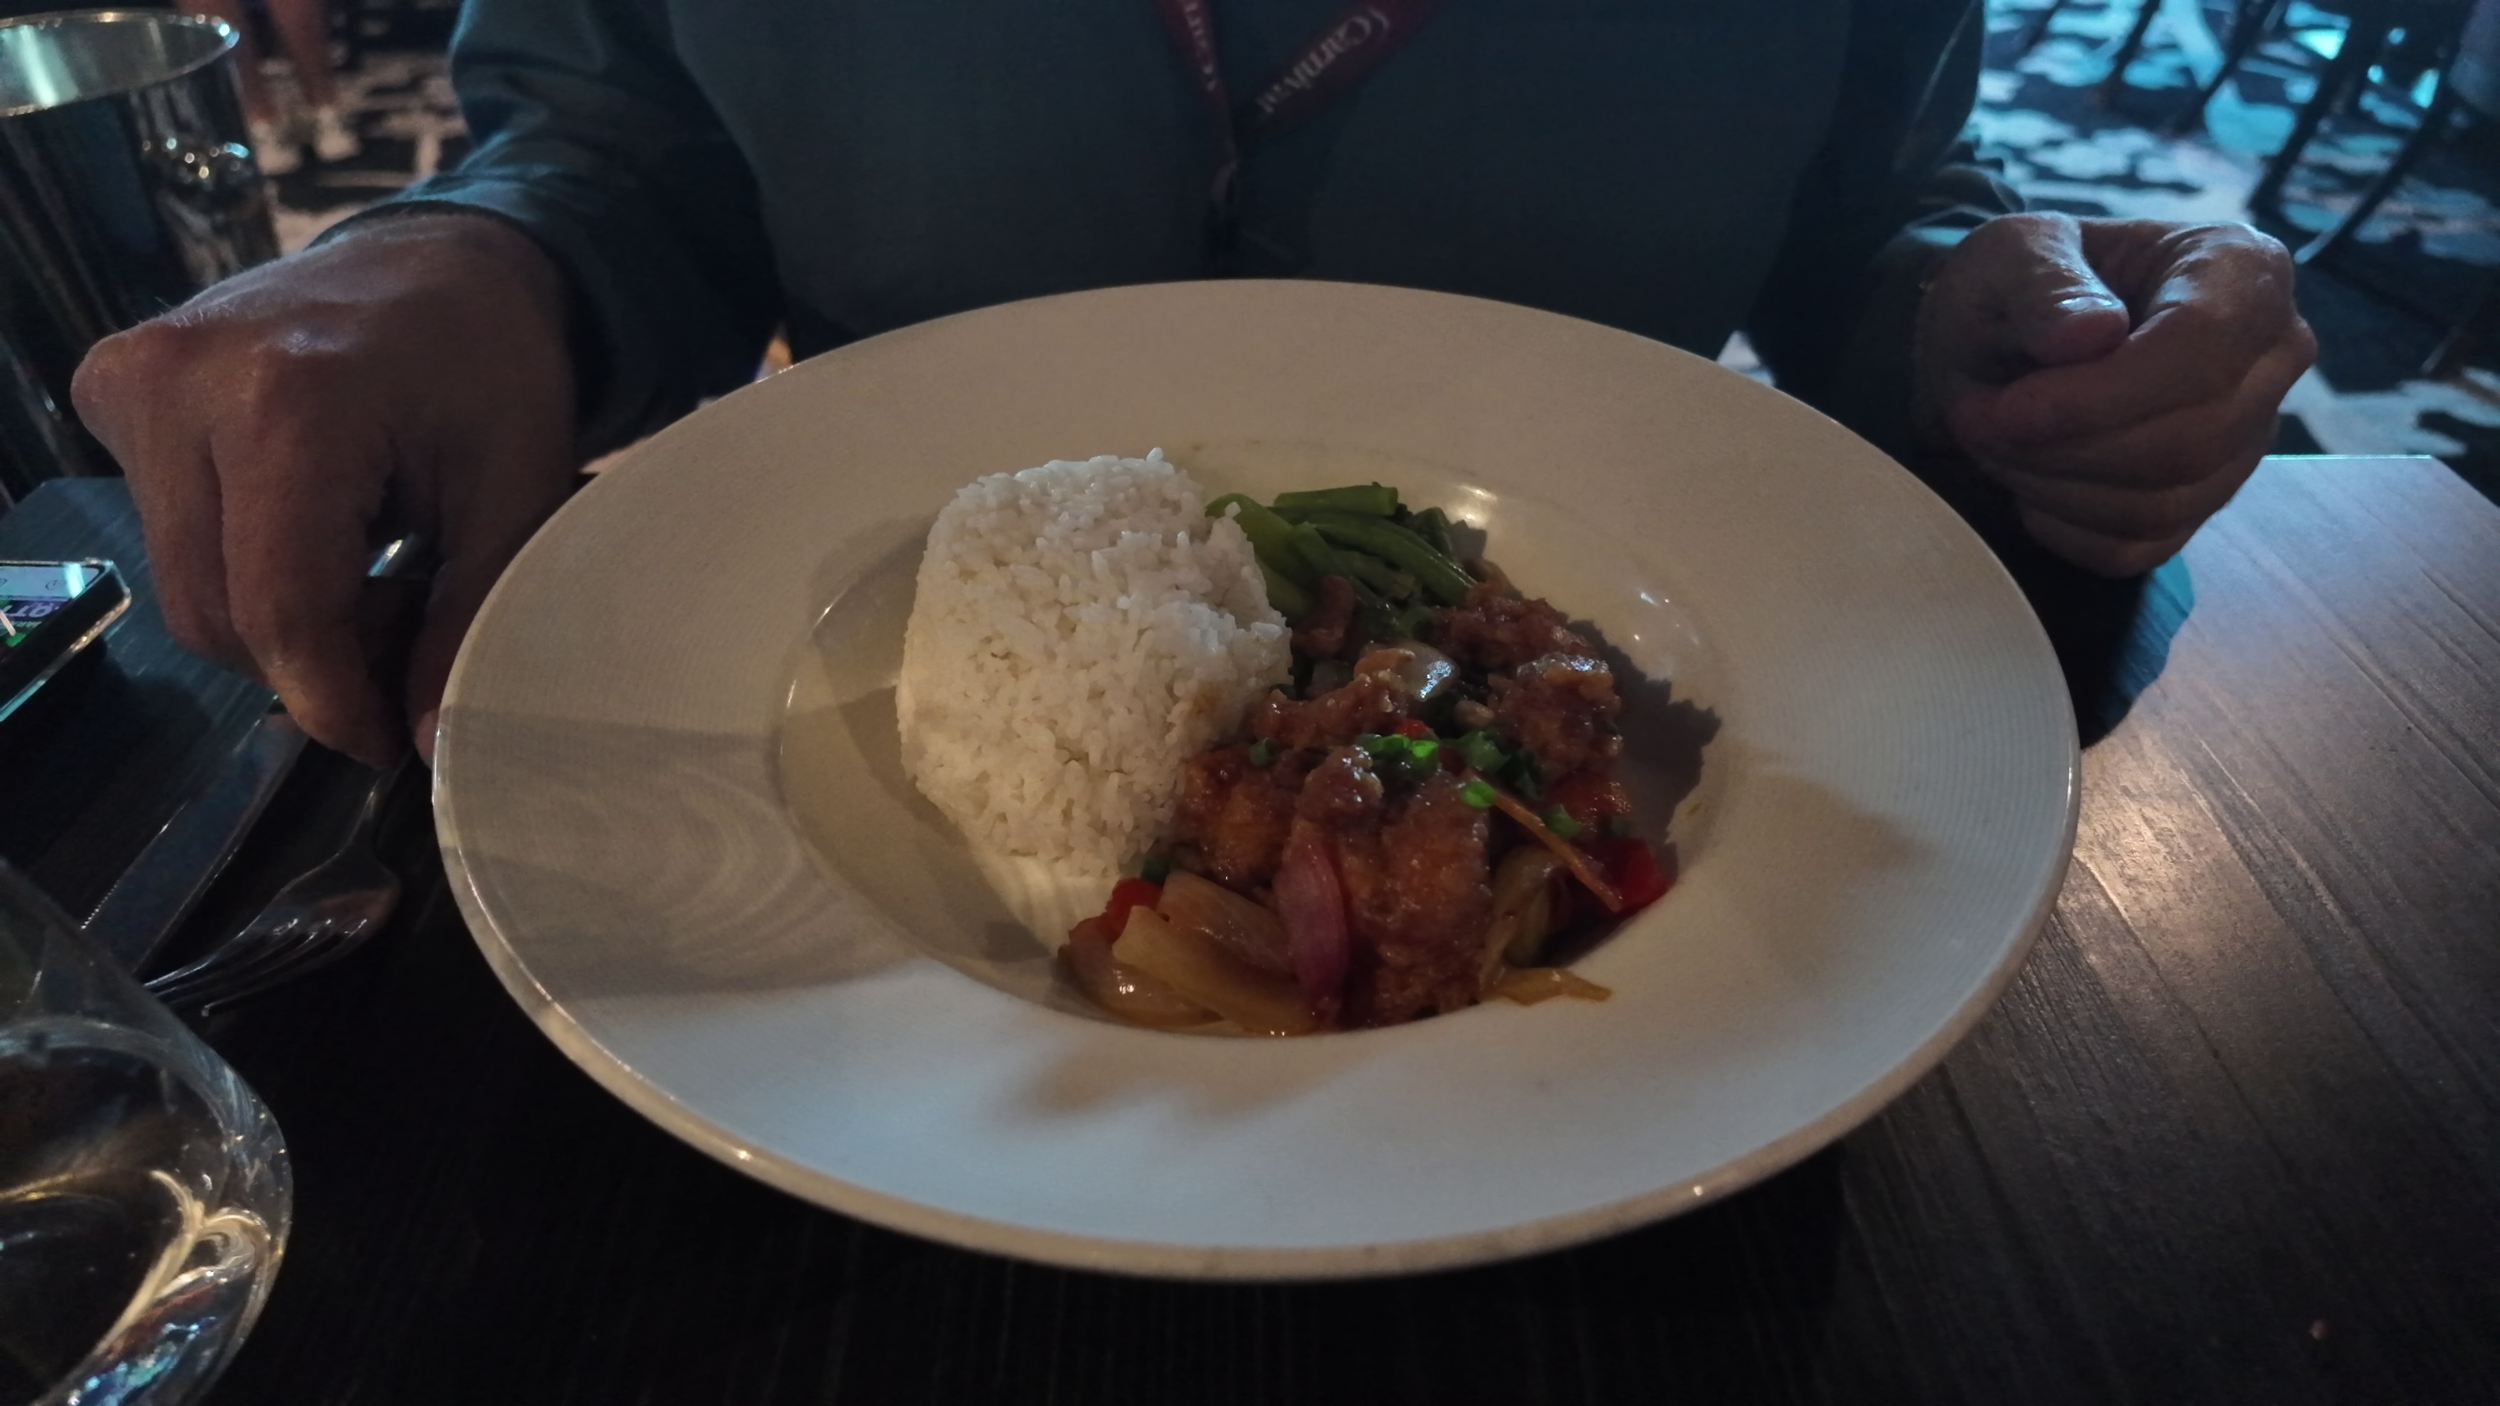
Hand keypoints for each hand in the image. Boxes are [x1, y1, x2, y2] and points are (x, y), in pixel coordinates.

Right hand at [72, 213, 577, 765]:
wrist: (437, 257)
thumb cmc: (490, 364)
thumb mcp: (518, 493)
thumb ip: (469, 619)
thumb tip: (425, 742)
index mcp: (290, 399)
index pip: (280, 610)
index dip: (334, 700)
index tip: (388, 741)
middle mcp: (182, 381)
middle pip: (216, 612)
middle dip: (311, 663)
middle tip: (403, 648)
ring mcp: (132, 379)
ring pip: (183, 586)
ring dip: (276, 620)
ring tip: (376, 579)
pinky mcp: (113, 389)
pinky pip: (165, 532)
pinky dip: (242, 566)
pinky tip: (322, 534)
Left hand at [1914, 214, 2316, 576]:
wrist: (2006, 336)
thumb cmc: (2022, 282)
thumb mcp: (2014, 252)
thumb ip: (2046, 285)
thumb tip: (2091, 335)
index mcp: (2242, 269)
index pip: (2201, 350)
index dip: (2097, 397)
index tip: (2007, 409)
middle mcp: (2273, 355)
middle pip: (2188, 440)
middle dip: (2064, 446)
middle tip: (1980, 423)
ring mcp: (2248, 437)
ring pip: (2164, 503)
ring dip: (2053, 487)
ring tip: (1996, 443)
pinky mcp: (2206, 501)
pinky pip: (2139, 547)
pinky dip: (2062, 526)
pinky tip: (2028, 479)